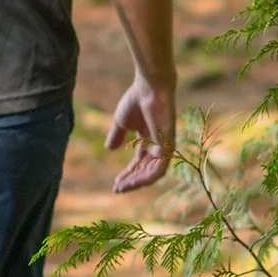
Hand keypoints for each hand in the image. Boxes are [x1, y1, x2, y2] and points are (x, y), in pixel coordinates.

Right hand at [105, 73, 175, 192]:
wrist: (149, 88)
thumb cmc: (136, 100)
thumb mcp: (121, 122)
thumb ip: (116, 136)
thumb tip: (110, 149)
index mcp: (148, 139)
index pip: (139, 162)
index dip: (127, 173)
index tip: (115, 183)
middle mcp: (158, 145)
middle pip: (145, 170)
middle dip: (131, 180)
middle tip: (117, 188)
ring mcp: (164, 147)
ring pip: (153, 174)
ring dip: (137, 182)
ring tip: (122, 187)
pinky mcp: (168, 147)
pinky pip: (159, 170)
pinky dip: (146, 178)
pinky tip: (133, 181)